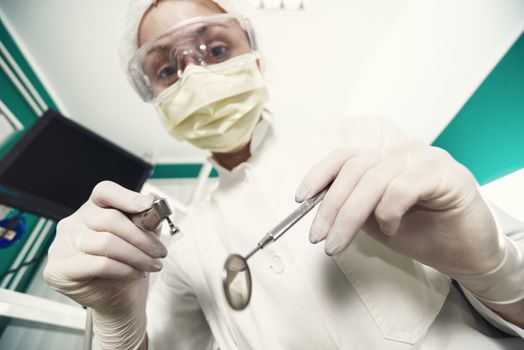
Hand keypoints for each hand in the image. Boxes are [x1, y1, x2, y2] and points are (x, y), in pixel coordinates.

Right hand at [44, 181, 167, 348]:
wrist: (119, 300)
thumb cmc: (129, 265)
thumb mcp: (143, 238)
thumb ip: (146, 220)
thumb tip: (153, 200)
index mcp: (92, 210)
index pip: (105, 192)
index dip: (127, 197)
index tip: (148, 206)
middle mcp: (73, 223)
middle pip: (110, 219)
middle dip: (142, 237)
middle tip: (161, 251)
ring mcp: (62, 245)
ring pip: (106, 243)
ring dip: (137, 256)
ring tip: (153, 265)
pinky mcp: (58, 268)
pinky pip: (97, 264)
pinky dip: (124, 269)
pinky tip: (137, 274)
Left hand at [295, 141, 504, 275]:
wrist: (468, 255)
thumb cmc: (423, 235)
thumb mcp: (375, 221)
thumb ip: (351, 206)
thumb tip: (316, 205)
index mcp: (385, 158)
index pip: (344, 157)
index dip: (319, 174)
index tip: (301, 199)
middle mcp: (403, 151)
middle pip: (354, 169)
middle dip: (329, 207)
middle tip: (319, 237)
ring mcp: (425, 158)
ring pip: (373, 179)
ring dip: (349, 216)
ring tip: (339, 243)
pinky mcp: (445, 174)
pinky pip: (401, 189)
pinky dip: (388, 213)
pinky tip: (392, 229)